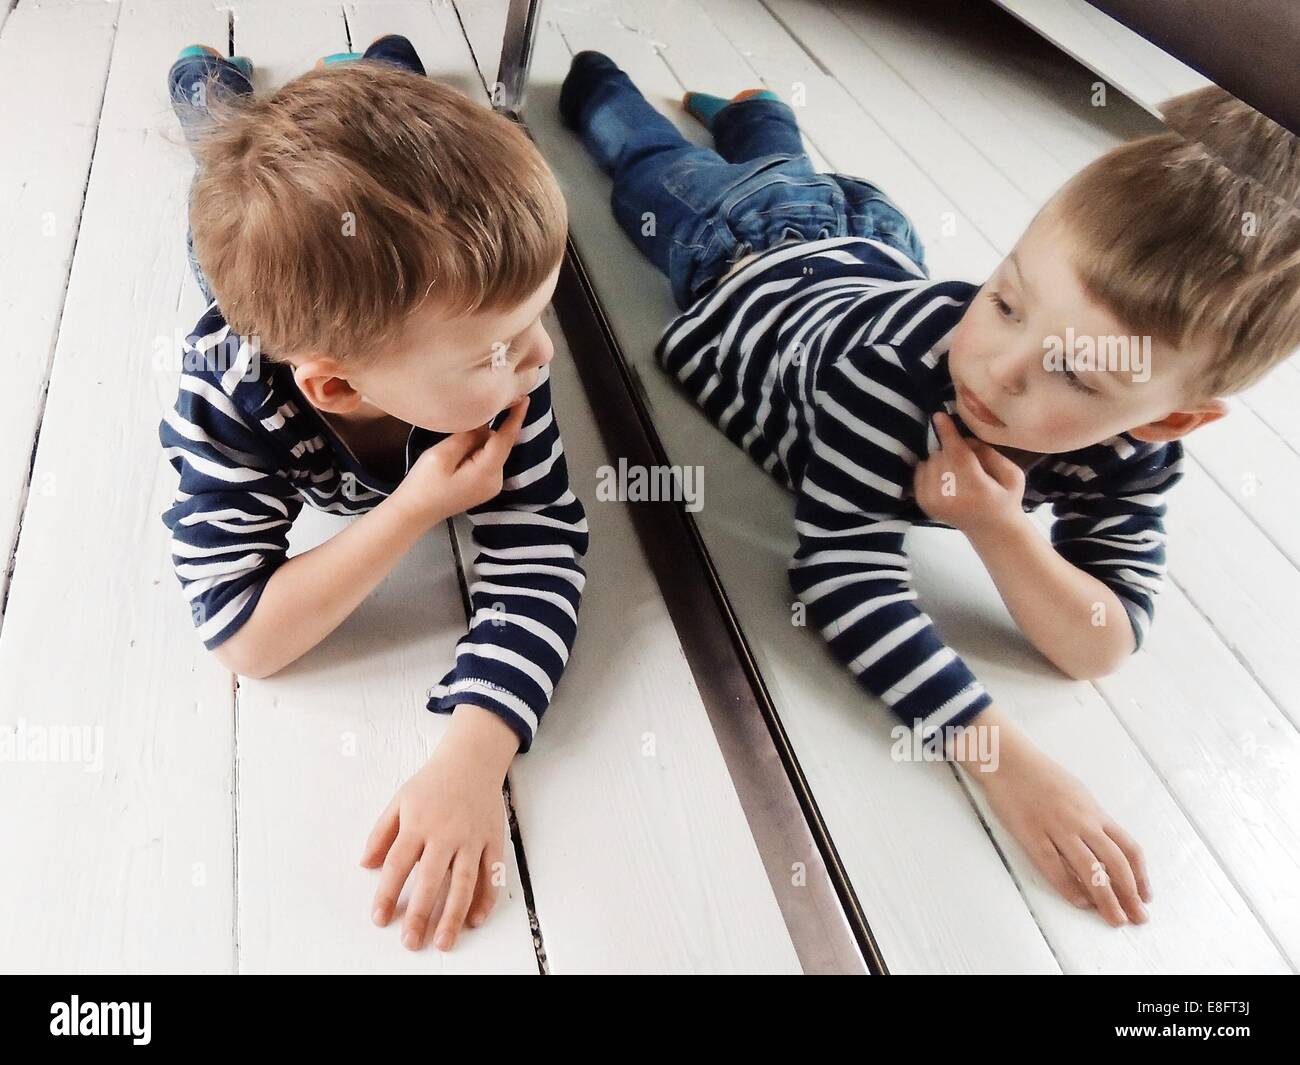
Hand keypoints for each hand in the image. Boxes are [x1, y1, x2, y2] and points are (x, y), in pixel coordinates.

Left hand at [361, 707, 519, 950]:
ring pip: (464, 881)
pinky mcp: (493, 839)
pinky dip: (487, 897)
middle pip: (431, 879)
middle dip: (420, 913)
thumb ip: (381, 833)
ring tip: (444, 942)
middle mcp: (446, 832)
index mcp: (419, 823)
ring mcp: (472, 837)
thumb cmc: (433, 783)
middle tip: (411, 941)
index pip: (398, 864)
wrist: (472, 760)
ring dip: (454, 914)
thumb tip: (365, 864)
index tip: (379, 918)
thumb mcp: (400, 801)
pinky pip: (493, 873)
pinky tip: (476, 918)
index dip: (387, 893)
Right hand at [392, 395, 528, 526]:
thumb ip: (467, 436)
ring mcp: (491, 486)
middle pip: (499, 445)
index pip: (505, 439)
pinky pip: (487, 461)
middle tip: (467, 416)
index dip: (515, 418)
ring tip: (454, 442)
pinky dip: (478, 451)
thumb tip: (485, 422)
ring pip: (492, 452)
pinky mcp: (484, 487)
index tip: (524, 398)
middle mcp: (496, 481)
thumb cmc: (423, 484)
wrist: (414, 513)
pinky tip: (459, 451)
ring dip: (480, 441)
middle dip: (488, 429)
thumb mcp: (442, 455)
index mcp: (487, 472)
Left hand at [913, 411, 1024, 535]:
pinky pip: (920, 471)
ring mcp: (933, 501)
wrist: (990, 530)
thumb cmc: (1005, 499)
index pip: (957, 454)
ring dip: (941, 459)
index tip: (938, 415)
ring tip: (958, 472)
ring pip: (929, 461)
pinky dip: (930, 468)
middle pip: (942, 455)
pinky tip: (945, 476)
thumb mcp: (1011, 474)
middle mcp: (950, 496)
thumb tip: (963, 438)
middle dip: (952, 449)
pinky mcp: (923, 503)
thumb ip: (989, 453)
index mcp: (975, 488)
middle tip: (968, 460)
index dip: (947, 433)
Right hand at [978, 739, 1151, 925]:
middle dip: (1130, 895)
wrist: (1009, 760)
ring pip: (1090, 869)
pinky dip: (1069, 888)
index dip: (1141, 875)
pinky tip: (1079, 902)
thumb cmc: (1042, 775)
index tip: (1145, 896)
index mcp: (1094, 812)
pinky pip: (1054, 867)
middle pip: (1115, 863)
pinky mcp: (1031, 835)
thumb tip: (1106, 849)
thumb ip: (1092, 821)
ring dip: (1106, 898)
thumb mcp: (1077, 794)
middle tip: (1138, 918)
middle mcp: (1082, 822)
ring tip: (1114, 918)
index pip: (1128, 848)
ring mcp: (1057, 828)